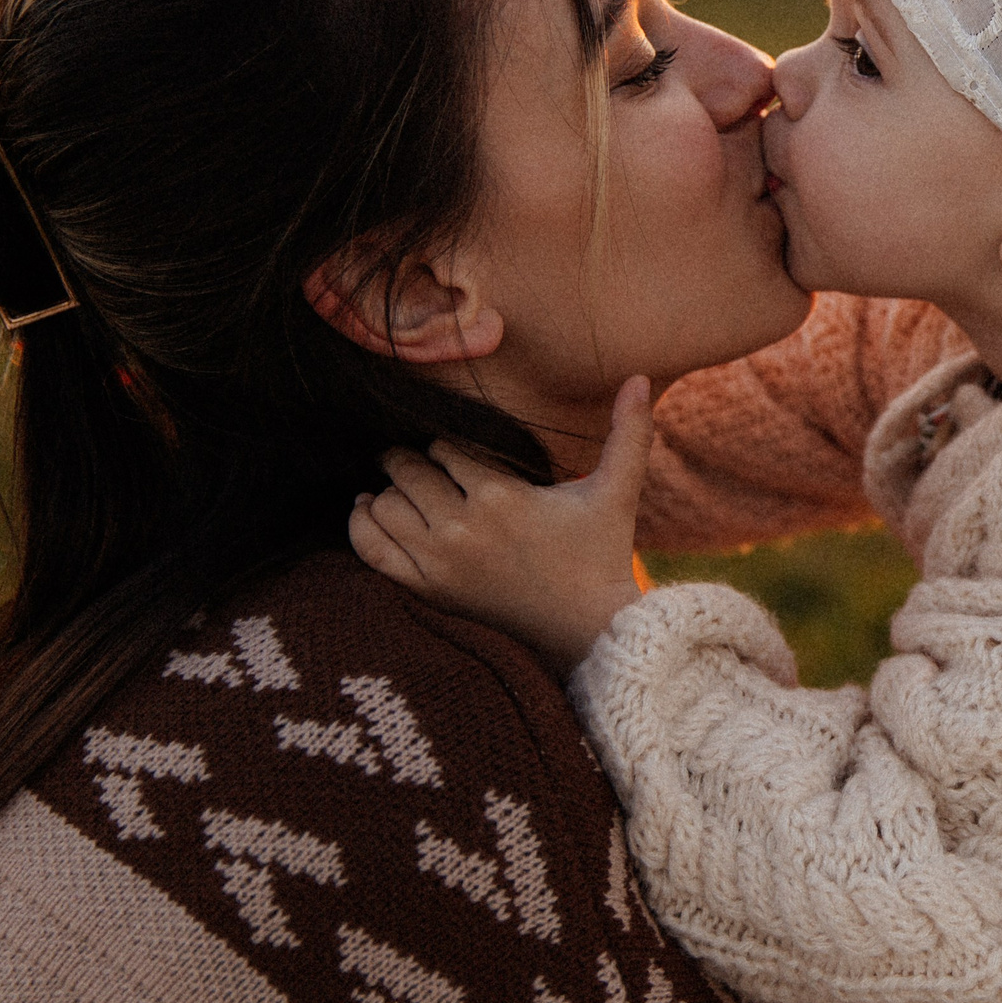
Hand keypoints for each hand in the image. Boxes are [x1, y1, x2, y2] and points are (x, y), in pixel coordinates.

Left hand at [349, 375, 654, 674]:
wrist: (587, 625)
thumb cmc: (602, 552)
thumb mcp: (617, 489)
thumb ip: (629, 432)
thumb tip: (641, 377)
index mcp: (500, 496)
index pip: (443, 447)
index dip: (447, 443)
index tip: (459, 453)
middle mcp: (462, 528)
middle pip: (406, 471)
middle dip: (409, 460)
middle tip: (421, 461)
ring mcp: (439, 562)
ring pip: (383, 505)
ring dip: (387, 489)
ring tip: (403, 485)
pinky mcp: (428, 589)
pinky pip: (371, 549)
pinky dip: (361, 524)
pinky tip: (369, 506)